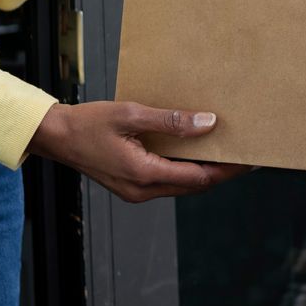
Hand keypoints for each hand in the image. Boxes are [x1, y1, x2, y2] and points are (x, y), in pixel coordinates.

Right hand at [28, 100, 250, 201]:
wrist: (55, 137)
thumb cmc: (88, 123)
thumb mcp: (131, 114)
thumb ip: (171, 121)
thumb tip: (207, 124)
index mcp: (144, 175)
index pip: (199, 177)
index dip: (227, 169)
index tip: (249, 160)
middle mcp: (142, 190)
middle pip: (194, 185)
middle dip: (220, 171)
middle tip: (245, 154)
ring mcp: (136, 191)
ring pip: (181, 184)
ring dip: (202, 170)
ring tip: (224, 151)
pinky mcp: (132, 186)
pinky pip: (167, 180)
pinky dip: (184, 168)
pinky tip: (193, 151)